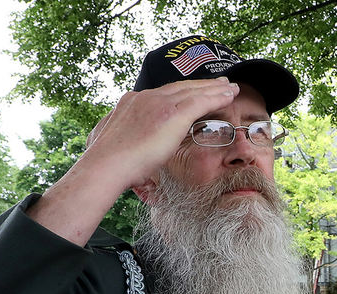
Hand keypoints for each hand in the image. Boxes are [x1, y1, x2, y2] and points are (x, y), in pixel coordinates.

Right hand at [84, 78, 241, 193]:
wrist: (106, 166)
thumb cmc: (110, 166)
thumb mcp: (119, 146)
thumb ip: (130, 144)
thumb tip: (137, 158)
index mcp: (132, 102)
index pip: (163, 94)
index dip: (182, 92)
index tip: (194, 92)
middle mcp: (145, 98)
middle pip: (180, 87)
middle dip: (202, 85)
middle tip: (219, 83)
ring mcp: (158, 104)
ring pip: (193, 91)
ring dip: (214, 88)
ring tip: (231, 88)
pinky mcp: (171, 114)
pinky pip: (200, 101)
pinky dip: (216, 97)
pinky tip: (229, 96)